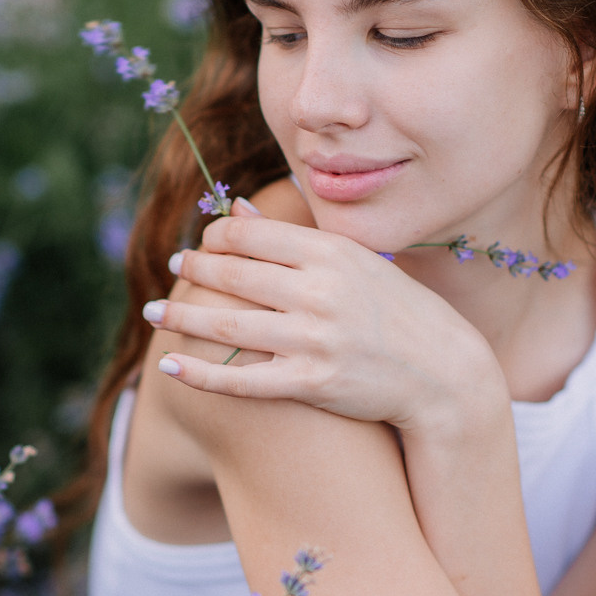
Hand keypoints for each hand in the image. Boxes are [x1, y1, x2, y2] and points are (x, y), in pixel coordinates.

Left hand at [143, 203, 505, 435]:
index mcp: (330, 253)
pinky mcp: (312, 382)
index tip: (199, 243)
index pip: (251, 235)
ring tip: (153, 312)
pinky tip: (169, 365)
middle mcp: (320, 291)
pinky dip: (200, 372)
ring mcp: (315, 338)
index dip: (215, 238)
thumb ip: (296, 240)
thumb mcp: (356, 263)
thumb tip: (240, 212)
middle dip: (193, 270)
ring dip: (181, 316)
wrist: (442, 373)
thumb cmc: (395, 313)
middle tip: (172, 268)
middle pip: (233, 274)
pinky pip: (242, 379)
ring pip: (228, 323)